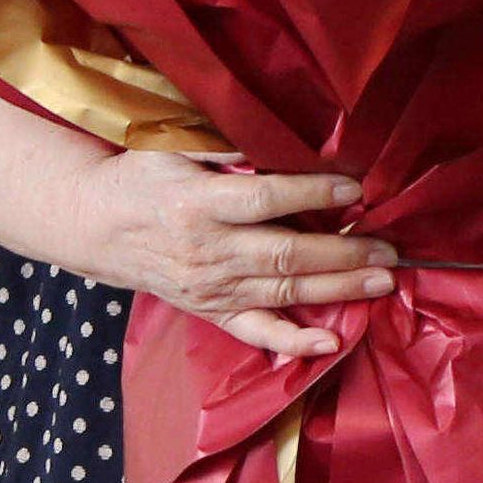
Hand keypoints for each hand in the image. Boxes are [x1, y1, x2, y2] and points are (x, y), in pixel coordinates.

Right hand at [68, 151, 392, 361]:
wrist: (93, 226)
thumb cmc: (139, 178)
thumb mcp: (173, 147)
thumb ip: (226, 148)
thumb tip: (280, 140)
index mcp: (199, 204)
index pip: (266, 200)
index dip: (314, 194)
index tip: (357, 189)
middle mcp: (208, 251)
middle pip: (285, 255)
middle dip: (344, 251)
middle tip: (389, 247)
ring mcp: (210, 287)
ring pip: (283, 292)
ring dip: (337, 288)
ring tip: (382, 281)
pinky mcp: (210, 310)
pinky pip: (256, 331)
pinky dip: (293, 341)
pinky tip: (331, 342)